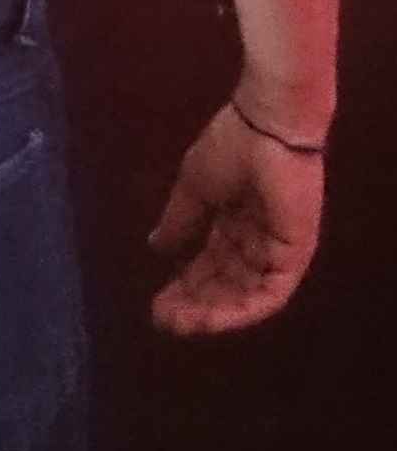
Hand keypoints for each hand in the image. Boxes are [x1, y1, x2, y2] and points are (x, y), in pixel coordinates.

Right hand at [147, 99, 323, 336]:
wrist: (266, 126)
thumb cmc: (230, 146)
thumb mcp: (194, 187)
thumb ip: (179, 220)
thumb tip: (156, 247)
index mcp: (233, 219)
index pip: (209, 264)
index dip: (183, 285)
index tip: (155, 303)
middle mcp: (255, 240)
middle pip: (224, 284)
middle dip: (194, 304)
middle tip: (163, 320)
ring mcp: (276, 249)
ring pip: (244, 295)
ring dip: (212, 313)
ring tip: (181, 323)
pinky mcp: (294, 255)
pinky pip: (269, 295)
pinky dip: (241, 311)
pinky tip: (211, 319)